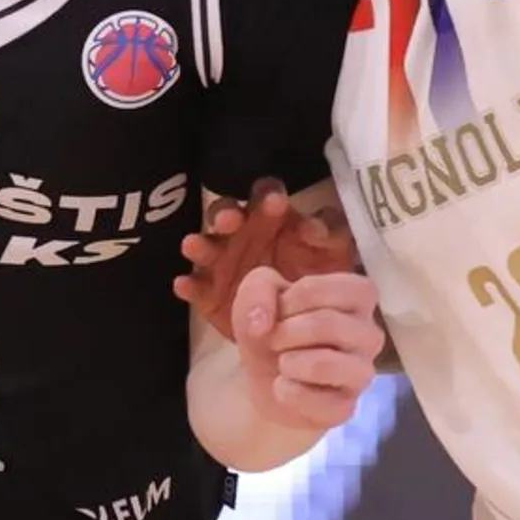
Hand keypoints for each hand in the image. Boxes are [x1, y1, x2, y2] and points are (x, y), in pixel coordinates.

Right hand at [175, 178, 357, 340]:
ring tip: (193, 246)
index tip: (275, 203)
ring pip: (204, 246)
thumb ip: (331, 234)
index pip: (265, 195)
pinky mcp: (208, 293)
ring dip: (199, 244)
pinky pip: (195, 287)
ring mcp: (221, 263)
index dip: (267, 195)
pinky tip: (185, 285)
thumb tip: (313, 227)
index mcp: (272, 217)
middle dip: (224, 213)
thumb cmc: (319, 276)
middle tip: (229, 220)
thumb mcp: (335, 253)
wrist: (306, 324)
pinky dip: (189, 285)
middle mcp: (241, 233)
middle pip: (225, 213)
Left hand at [232, 266, 383, 432]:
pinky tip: (283, 387)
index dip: (297, 298)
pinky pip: (318, 401)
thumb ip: (258, 287)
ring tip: (282, 363)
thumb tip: (261, 321)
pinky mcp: (346, 407)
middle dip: (286, 331)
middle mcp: (370, 334)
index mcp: (359, 298)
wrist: (266, 382)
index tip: (281, 310)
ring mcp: (362, 373)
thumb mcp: (258, 294)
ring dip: (288, 361)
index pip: (341, 288)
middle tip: (273, 339)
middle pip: (328, 324)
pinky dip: (287, 392)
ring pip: (326, 364)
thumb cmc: (275, 329)